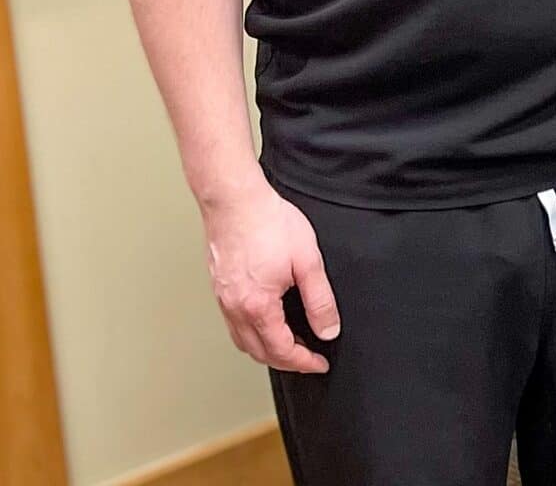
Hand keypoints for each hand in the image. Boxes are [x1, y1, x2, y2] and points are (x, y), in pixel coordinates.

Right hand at [201, 178, 338, 372]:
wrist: (235, 200)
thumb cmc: (269, 223)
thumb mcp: (307, 261)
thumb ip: (319, 299)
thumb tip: (328, 330)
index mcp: (257, 306)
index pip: (282, 350)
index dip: (304, 362)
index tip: (320, 364)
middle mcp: (235, 308)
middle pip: (259, 352)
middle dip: (286, 361)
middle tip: (309, 357)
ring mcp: (223, 299)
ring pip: (243, 341)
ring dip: (267, 349)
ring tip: (291, 343)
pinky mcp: (219, 287)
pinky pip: (234, 324)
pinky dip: (252, 333)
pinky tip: (267, 322)